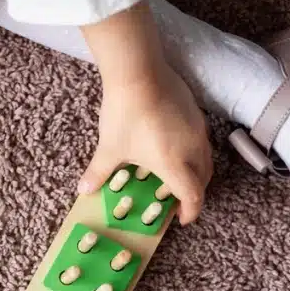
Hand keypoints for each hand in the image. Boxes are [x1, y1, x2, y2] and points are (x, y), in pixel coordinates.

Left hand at [78, 62, 212, 224]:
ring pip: (206, 158)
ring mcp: (197, 129)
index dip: (191, 210)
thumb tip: (84, 190)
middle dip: (194, 192)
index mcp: (174, 164)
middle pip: (204, 178)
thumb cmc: (125, 115)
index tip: (182, 218)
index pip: (193, 195)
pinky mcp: (196, 112)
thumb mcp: (109, 148)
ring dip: (196, 172)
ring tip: (177, 175)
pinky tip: (174, 147)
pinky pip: (201, 140)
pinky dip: (193, 152)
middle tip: (179, 200)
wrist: (139, 73)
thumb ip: (99, 172)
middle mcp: (193, 149)